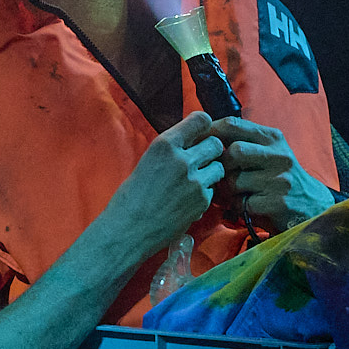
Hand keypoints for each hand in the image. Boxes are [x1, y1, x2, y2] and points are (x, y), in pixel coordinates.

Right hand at [102, 111, 226, 258]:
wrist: (128, 229)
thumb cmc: (131, 196)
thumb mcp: (148, 160)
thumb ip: (172, 149)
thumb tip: (192, 141)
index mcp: (165, 144)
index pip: (201, 119)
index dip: (204, 127)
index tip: (201, 134)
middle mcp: (183, 159)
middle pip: (216, 143)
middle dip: (211, 151)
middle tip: (201, 160)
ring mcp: (195, 181)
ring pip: (219, 167)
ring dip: (211, 172)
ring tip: (194, 181)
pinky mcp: (202, 201)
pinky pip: (213, 190)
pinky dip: (204, 193)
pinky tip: (188, 200)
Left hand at [212, 116, 336, 231]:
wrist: (314, 207)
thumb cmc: (280, 179)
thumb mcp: (270, 153)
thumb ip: (244, 143)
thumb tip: (203, 138)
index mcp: (272, 138)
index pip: (233, 124)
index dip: (209, 132)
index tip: (197, 143)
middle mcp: (279, 155)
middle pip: (234, 151)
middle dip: (222, 167)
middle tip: (220, 177)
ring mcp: (280, 180)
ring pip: (234, 181)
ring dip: (228, 192)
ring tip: (234, 195)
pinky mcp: (278, 203)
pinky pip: (242, 203)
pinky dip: (238, 208)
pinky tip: (245, 208)